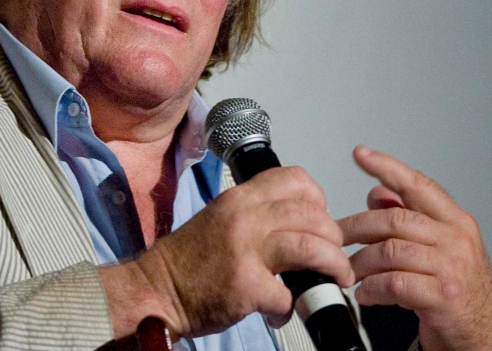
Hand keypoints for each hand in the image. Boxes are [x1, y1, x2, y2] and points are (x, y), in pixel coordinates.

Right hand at [100, 166, 353, 338]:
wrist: (156, 289)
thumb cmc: (189, 260)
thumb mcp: (222, 217)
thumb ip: (257, 213)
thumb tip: (300, 222)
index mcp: (240, 198)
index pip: (296, 180)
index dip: (317, 200)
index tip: (319, 219)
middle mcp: (244, 217)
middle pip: (313, 215)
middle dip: (333, 238)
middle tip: (332, 256)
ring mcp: (246, 251)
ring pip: (312, 247)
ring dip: (333, 267)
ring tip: (335, 279)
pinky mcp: (246, 286)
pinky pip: (290, 295)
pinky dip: (293, 307)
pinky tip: (282, 310)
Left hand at [338, 146, 491, 350]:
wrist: (481, 336)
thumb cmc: (455, 290)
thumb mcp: (439, 248)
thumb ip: (411, 219)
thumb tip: (378, 193)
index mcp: (456, 222)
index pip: (418, 185)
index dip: (387, 167)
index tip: (361, 154)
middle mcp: (457, 239)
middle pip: (393, 219)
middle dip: (356, 227)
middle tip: (335, 237)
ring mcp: (452, 267)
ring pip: (389, 250)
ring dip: (360, 262)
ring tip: (349, 272)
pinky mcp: (443, 296)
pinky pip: (394, 283)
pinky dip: (372, 289)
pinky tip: (365, 294)